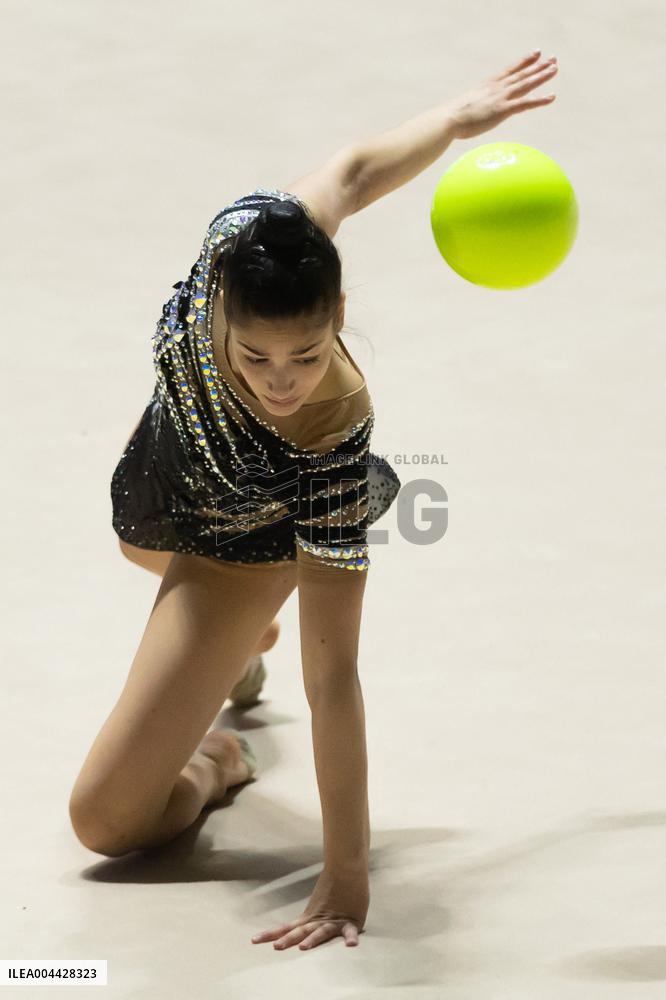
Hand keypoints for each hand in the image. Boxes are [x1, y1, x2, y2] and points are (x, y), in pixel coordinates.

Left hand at [251, 868, 368, 951]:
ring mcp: (334, 921)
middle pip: (301, 932)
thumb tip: (297, 924)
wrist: (346, 866)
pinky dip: (351, 937)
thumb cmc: (335, 884)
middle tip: (277, 947)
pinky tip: (351, 945)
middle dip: (289, 940)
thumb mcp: (319, 904)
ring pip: (321, 932)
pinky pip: (350, 931)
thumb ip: (311, 915)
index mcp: (309, 918)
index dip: (270, 934)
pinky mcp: (351, 920)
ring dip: (312, 939)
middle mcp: (319, 920)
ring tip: (303, 948)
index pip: (286, 928)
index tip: (253, 941)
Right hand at [445, 49, 558, 139]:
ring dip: (542, 76)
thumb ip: (475, 104)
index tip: (536, 53)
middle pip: (522, 74)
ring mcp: (501, 97)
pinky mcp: (503, 110)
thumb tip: (473, 110)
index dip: (524, 61)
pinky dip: (540, 100)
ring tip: (555, 68)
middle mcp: (497, 88)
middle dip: (538, 66)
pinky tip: (552, 97)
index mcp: (489, 85)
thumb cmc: (454, 116)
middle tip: (553, 58)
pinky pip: (526, 103)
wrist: (450, 118)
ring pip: (526, 84)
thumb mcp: (467, 105)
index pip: (511, 70)